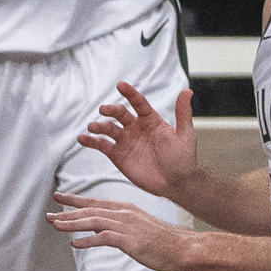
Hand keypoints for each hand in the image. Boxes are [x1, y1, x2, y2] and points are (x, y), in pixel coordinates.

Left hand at [48, 193, 195, 270]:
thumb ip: (117, 225)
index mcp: (124, 208)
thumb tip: (98, 228)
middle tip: (49, 215)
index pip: (94, 202)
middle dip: (67, 212)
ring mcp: (126, 226)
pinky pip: (103, 238)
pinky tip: (75, 243)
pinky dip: (87, 240)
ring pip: (92, 221)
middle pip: (89, 210)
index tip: (59, 197)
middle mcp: (123, 213)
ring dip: (72, 223)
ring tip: (55, 225)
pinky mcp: (129, 240)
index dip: (75, 200)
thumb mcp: (137, 226)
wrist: (182, 247)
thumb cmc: (162, 239)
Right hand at [76, 82, 197, 198]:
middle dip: (110, 110)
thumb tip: (187, 91)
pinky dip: (91, 141)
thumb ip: (182, 113)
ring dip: (99, 126)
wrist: (176, 184)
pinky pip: (102, 145)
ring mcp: (125, 141)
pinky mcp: (118, 155)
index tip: (121, 85)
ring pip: (108, 128)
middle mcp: (135, 127)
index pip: (138, 103)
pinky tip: (83, 139)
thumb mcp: (185, 135)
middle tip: (104, 110)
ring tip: (92, 127)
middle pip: (119, 113)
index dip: (130, 94)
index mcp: (150, 120)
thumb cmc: (183, 159)